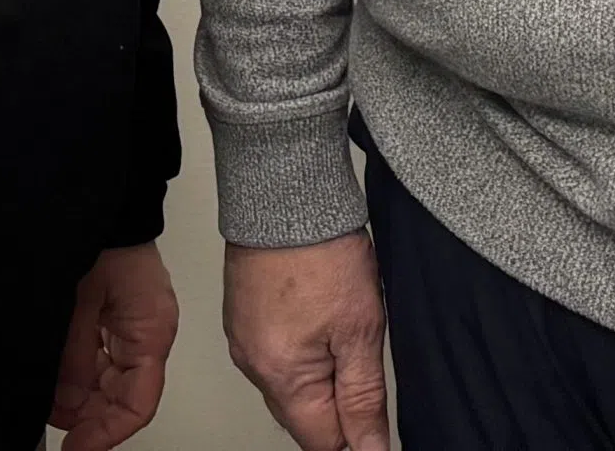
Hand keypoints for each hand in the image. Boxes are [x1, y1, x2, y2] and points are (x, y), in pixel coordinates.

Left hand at [47, 241, 178, 449]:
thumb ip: (74, 354)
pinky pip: (103, 356)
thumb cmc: (104, 236)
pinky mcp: (118, 314)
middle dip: (89, 416)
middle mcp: (148, 334)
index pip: (137, 403)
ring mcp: (134, 324)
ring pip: (110, 379)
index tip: (77, 448)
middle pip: (124, 395)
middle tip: (55, 429)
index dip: (107, 433)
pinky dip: (80, 372)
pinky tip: (55, 379)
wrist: (107, 197)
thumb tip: (64, 403)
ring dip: (81, 396)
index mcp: (151, 332)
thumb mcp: (82, 300)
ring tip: (48, 404)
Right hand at [222, 233, 391, 450]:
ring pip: (290, 385)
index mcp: (280, 376)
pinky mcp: (242, 317)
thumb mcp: (362, 330)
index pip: (322, 442)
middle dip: (337, 401)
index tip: (371, 403)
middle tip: (359, 348)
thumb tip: (370, 450)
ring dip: (320, 372)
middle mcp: (253, 364)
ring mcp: (243, 339)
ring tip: (339, 323)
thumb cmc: (322, 250)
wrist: (288, 191)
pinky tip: (319, 314)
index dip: (356, 433)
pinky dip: (301, 348)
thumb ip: (364, 399)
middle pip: (303, 417)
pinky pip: (275, 355)